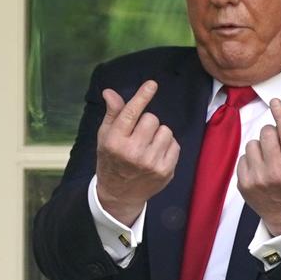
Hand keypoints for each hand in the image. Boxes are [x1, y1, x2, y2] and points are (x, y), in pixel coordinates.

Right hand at [96, 80, 179, 225]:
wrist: (120, 194)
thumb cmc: (111, 160)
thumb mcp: (105, 137)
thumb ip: (112, 114)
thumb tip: (110, 92)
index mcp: (115, 142)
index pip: (131, 113)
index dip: (142, 96)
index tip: (152, 84)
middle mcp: (133, 152)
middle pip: (152, 119)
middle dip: (147, 123)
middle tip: (139, 135)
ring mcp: (151, 163)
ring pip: (166, 130)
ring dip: (158, 134)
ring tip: (148, 146)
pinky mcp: (165, 171)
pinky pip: (175, 144)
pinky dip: (167, 146)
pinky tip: (156, 155)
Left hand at [237, 98, 280, 235]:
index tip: (276, 102)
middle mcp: (275, 172)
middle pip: (267, 133)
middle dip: (273, 134)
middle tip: (279, 147)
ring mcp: (257, 179)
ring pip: (253, 144)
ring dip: (261, 147)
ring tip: (270, 160)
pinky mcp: (244, 184)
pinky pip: (243, 158)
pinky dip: (251, 160)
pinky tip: (260, 170)